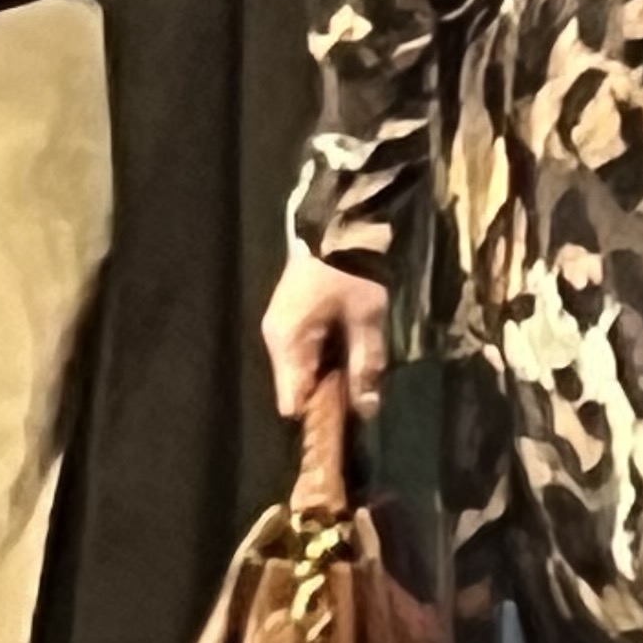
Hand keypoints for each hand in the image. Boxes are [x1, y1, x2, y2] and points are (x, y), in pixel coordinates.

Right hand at [262, 246, 391, 420]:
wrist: (338, 223)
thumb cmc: (351, 272)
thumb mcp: (367, 319)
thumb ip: (366, 365)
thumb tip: (366, 410)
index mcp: (287, 343)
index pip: (293, 402)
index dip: (320, 415)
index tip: (348, 419)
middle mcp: (275, 340)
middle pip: (296, 388)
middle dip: (327, 397)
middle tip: (360, 394)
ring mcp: (279, 328)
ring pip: (301, 372)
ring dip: (327, 377)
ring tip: (357, 372)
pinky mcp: (288, 319)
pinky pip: (303, 353)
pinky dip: (323, 359)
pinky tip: (345, 351)